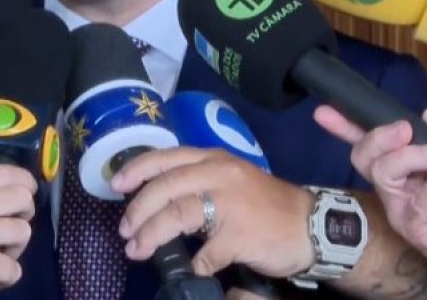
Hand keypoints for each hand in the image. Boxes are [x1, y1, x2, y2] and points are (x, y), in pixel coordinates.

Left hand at [111, 147, 315, 278]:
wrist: (310, 224)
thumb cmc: (266, 205)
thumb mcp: (231, 180)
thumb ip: (198, 182)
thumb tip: (156, 199)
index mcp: (215, 160)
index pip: (167, 157)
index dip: (137, 169)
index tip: (116, 185)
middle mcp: (221, 175)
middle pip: (166, 186)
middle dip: (139, 210)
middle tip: (126, 231)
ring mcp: (232, 204)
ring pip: (179, 214)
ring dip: (152, 234)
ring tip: (138, 250)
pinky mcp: (242, 234)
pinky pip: (207, 254)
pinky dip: (196, 264)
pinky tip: (195, 269)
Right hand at [314, 105, 426, 299]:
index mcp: (402, 166)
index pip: (368, 143)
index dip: (345, 127)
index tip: (325, 111)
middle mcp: (394, 186)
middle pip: (365, 156)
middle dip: (379, 137)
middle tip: (406, 129)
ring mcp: (401, 207)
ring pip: (383, 174)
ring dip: (408, 156)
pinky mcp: (416, 227)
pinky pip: (418, 199)